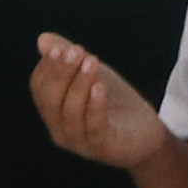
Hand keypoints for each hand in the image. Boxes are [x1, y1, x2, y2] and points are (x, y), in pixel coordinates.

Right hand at [28, 33, 170, 172]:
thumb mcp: (92, 75)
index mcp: (54, 113)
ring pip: (70, 113)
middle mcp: (61, 130)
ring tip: (92, 62)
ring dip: (79, 84)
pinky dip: (94, 106)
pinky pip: (94, 127)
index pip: (40, 88)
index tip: (61, 47)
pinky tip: (100, 87)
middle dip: (61, 73)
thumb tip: (42, 39)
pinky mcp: (104, 148)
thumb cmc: (115, 103)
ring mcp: (82, 143)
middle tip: (77, 51)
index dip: (47, 67)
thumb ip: (68, 59)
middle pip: (50, 101)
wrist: (148, 134)